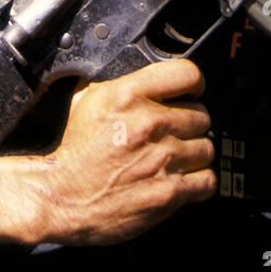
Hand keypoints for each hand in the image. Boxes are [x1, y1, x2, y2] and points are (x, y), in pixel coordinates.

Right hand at [37, 60, 214, 245]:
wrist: (63, 197)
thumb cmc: (75, 152)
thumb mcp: (87, 101)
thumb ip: (120, 84)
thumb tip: (141, 77)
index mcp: (130, 94)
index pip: (188, 74)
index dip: (194, 84)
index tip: (192, 93)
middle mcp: (151, 122)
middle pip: (202, 114)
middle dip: (191, 124)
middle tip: (177, 133)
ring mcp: (163, 158)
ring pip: (207, 147)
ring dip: (196, 153)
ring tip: (180, 158)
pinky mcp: (169, 191)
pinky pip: (207, 180)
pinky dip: (200, 181)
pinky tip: (186, 180)